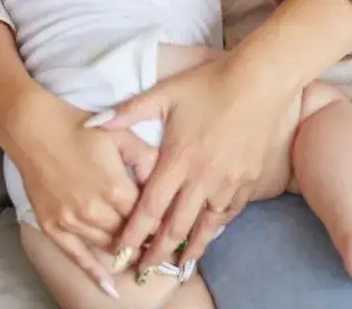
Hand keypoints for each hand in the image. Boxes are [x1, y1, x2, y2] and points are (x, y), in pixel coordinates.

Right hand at [8, 91, 158, 292]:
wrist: (35, 129)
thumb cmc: (80, 128)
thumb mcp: (121, 135)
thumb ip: (146, 159)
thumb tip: (165, 181)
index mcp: (115, 188)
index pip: (147, 218)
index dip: (160, 223)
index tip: (172, 226)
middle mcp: (94, 211)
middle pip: (129, 236)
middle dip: (146, 240)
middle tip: (160, 245)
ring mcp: (71, 221)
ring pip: (107, 247)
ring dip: (125, 252)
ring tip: (142, 257)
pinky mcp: (53, 226)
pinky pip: (77, 256)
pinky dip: (94, 273)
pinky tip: (110, 288)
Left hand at [98, 53, 295, 270]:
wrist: (259, 82)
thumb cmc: (209, 85)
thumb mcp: (165, 93)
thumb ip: (127, 112)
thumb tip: (92, 124)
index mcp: (177, 159)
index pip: (149, 208)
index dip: (134, 233)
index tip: (121, 251)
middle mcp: (202, 178)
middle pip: (175, 226)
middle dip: (158, 252)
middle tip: (145, 269)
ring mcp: (227, 182)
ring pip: (205, 227)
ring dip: (189, 248)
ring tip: (177, 264)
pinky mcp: (248, 181)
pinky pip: (229, 213)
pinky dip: (216, 228)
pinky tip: (209, 235)